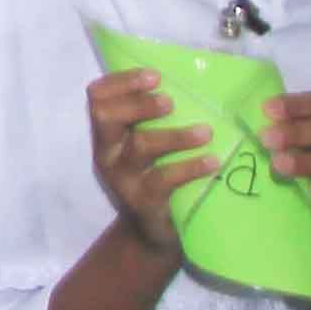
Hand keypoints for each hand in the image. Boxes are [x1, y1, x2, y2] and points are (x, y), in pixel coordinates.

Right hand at [85, 70, 208, 263]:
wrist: (149, 233)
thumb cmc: (152, 176)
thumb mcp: (140, 147)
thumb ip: (147, 121)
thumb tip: (186, 83)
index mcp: (105, 134)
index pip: (98, 97)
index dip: (122, 81)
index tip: (156, 76)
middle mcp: (107, 153)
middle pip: (106, 117)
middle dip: (139, 103)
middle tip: (171, 101)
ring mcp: (123, 178)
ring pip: (141, 146)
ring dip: (176, 135)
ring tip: (205, 132)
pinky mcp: (143, 201)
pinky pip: (165, 178)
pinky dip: (191, 167)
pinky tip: (212, 161)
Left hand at [259, 92, 310, 233]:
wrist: (307, 205)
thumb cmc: (282, 159)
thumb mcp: (272, 140)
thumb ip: (259, 125)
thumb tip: (219, 113)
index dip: (296, 104)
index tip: (267, 109)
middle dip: (298, 132)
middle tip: (266, 138)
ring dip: (306, 161)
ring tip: (278, 164)